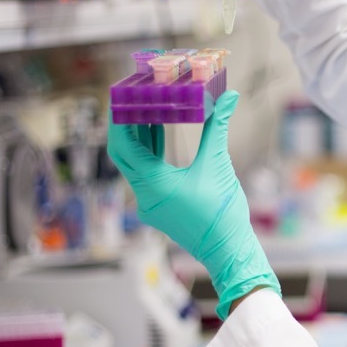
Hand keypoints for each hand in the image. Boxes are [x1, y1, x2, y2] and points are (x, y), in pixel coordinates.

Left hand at [107, 91, 279, 319]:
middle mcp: (144, 195)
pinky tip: (156, 132)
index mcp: (154, 185)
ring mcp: (150, 203)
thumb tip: (228, 97)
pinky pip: (145, 174)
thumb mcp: (218, 165)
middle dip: (125, 125)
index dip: (118, 120)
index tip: (119, 97)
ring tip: (143, 107)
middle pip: (124, 153)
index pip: (124, 146)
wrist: (228, 250)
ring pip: (134, 163)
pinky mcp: (158, 206)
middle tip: (128, 98)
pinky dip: (149, 152)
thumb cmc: (223, 213)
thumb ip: (218, 128)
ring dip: (138, 137)